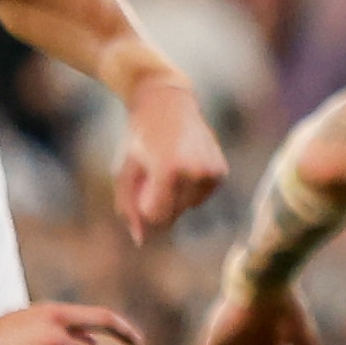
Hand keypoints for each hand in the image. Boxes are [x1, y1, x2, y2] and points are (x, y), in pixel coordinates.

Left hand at [112, 66, 227, 240]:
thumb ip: (128, 208)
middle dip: (159, 201)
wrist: (165, 102)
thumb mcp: (124, 171)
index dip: (144, 207)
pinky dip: (189, 189)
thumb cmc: (138, 138)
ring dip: (175, 196)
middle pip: (174, 214)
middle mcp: (195, 172)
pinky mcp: (221, 171)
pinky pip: (201, 197)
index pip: (157, 216)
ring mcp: (212, 172)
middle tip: (151, 173)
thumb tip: (140, 241)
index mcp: (168, 170)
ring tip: (167, 166)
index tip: (140, 187)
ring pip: (189, 207)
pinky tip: (183, 166)